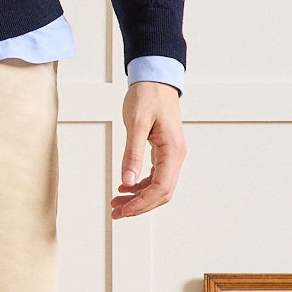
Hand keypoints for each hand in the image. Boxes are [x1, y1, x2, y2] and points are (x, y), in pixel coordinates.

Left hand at [111, 80, 184, 218]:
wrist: (155, 78)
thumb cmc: (148, 95)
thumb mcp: (136, 123)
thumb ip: (132, 153)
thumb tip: (127, 181)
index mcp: (173, 151)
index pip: (160, 188)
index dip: (142, 204)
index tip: (124, 211)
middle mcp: (175, 155)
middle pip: (161, 193)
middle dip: (139, 206)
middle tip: (116, 213)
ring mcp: (170, 154)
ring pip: (157, 186)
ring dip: (138, 198)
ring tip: (117, 203)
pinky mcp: (162, 151)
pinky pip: (154, 176)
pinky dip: (139, 185)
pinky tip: (125, 187)